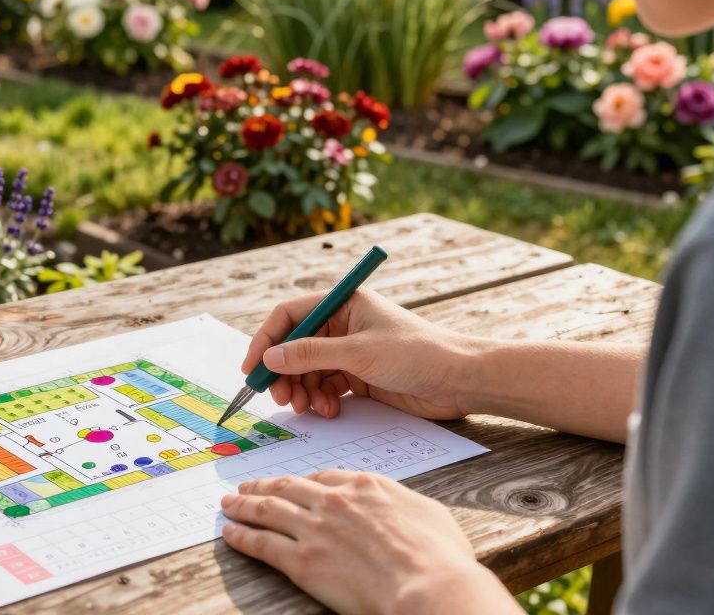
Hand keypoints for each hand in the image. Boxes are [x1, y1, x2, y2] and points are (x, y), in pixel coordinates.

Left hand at [220, 471, 514, 614]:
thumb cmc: (440, 557)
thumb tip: (401, 510)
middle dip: (264, 486)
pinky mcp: (301, 560)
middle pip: (288, 487)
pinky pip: (261, 542)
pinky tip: (230, 533)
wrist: (428, 586)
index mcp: (365, 486)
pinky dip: (242, 535)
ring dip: (244, 506)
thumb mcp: (429, 515)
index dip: (302, 481)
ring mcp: (315, 528)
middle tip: (246, 486)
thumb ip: (404, 506)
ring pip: (268, 510)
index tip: (291, 482)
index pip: (324, 477)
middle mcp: (334, 501)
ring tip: (229, 504)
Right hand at [242, 289, 478, 419]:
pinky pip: (326, 387)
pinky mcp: (359, 377)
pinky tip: (330, 410)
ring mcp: (350, 352)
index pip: (290, 316)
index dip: (267, 340)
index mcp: (343, 304)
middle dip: (284, 373)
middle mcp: (343, 325)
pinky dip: (322, 399)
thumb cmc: (418, 353)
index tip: (253, 368)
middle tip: (280, 397)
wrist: (461, 381)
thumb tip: (270, 358)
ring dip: (302, 390)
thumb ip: (311, 354)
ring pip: (308, 370)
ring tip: (307, 408)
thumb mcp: (359, 352)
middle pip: (295, 346)